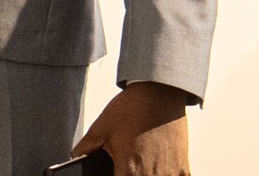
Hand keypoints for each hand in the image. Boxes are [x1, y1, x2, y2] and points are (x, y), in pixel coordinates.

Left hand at [74, 81, 189, 175]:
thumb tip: (76, 156)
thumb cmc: (133, 107)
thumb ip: (85, 147)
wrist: (159, 91)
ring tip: (141, 165)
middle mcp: (151, 175)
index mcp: (129, 170)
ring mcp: (169, 172)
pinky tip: (159, 167)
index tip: (114, 172)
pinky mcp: (182, 167)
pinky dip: (167, 175)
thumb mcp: (101, 127)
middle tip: (126, 166)